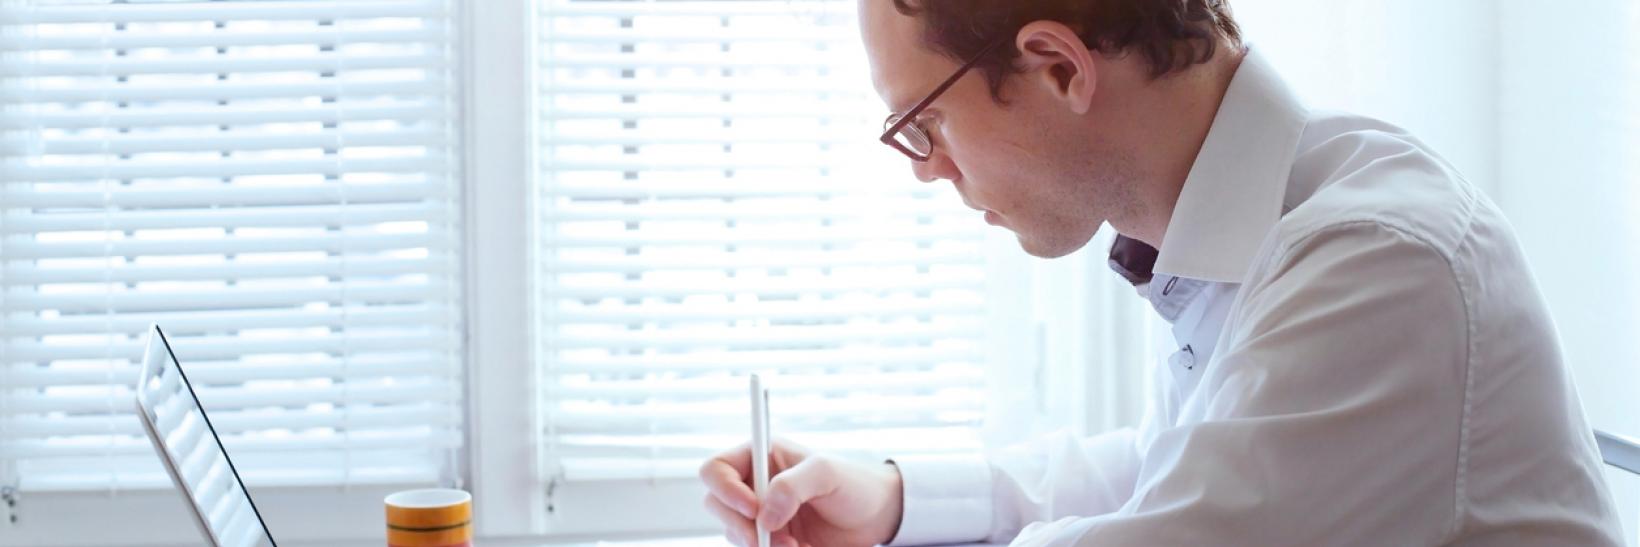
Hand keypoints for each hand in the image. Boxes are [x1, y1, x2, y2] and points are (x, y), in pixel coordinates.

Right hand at [699, 439, 903, 546]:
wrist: (878, 516)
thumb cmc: (855, 483)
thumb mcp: (826, 473)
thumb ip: (792, 486)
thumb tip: (764, 514)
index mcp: (762, 457)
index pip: (716, 469)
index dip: (725, 489)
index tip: (752, 508)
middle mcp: (755, 484)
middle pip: (717, 505)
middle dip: (740, 526)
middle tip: (766, 539)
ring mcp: (762, 514)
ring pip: (734, 533)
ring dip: (760, 544)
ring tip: (794, 545)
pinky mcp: (772, 539)